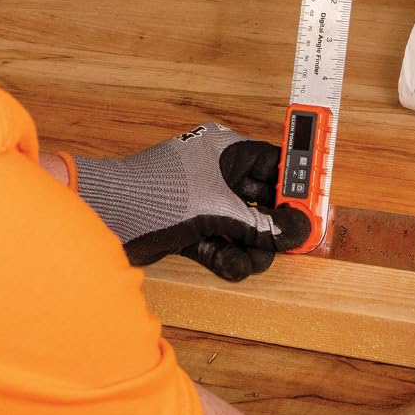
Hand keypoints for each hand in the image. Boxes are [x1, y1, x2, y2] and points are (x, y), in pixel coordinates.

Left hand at [69, 124, 310, 279]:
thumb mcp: (219, 210)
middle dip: (271, 225)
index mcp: (224, 149)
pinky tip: (230, 265)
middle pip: (259, 198)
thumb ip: (261, 224)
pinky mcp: (186, 225)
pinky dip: (225, 253)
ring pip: (239, 223)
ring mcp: (199, 198)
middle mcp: (214, 170)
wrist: (104, 214)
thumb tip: (297, 231)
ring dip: (248, 245)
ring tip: (250, 261)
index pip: (273, 162)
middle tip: (286, 246)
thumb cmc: (158, 193)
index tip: (310, 208)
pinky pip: (218, 238)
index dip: (293, 186)